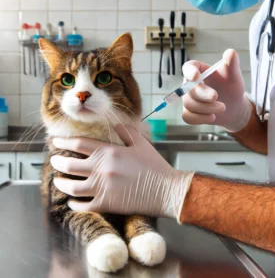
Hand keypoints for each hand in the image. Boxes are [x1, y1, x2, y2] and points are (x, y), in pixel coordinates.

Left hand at [51, 125, 193, 220]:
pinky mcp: (106, 204)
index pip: (79, 145)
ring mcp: (101, 188)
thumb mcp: (141, 143)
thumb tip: (115, 124)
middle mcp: (100, 169)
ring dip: (61, 183)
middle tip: (54, 161)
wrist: (165, 189)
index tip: (55, 141)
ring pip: (72, 187)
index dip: (64, 142)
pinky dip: (74, 204)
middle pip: (70, 166)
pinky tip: (72, 202)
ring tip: (58, 181)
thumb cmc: (154, 165)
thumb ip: (126, 132)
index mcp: (109, 152)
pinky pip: (83, 205)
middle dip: (58, 162)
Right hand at [182, 49, 251, 131]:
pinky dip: (200, 119)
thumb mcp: (234, 77)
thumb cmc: (232, 89)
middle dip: (203, 95)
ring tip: (222, 108)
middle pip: (189, 90)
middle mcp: (190, 85)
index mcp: (199, 71)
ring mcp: (188, 99)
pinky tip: (212, 117)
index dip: (190, 71)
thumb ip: (231, 65)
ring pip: (189, 105)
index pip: (188, 67)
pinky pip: (187, 117)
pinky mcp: (189, 113)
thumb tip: (230, 52)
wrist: (233, 108)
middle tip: (217, 97)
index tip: (196, 76)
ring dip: (206, 108)